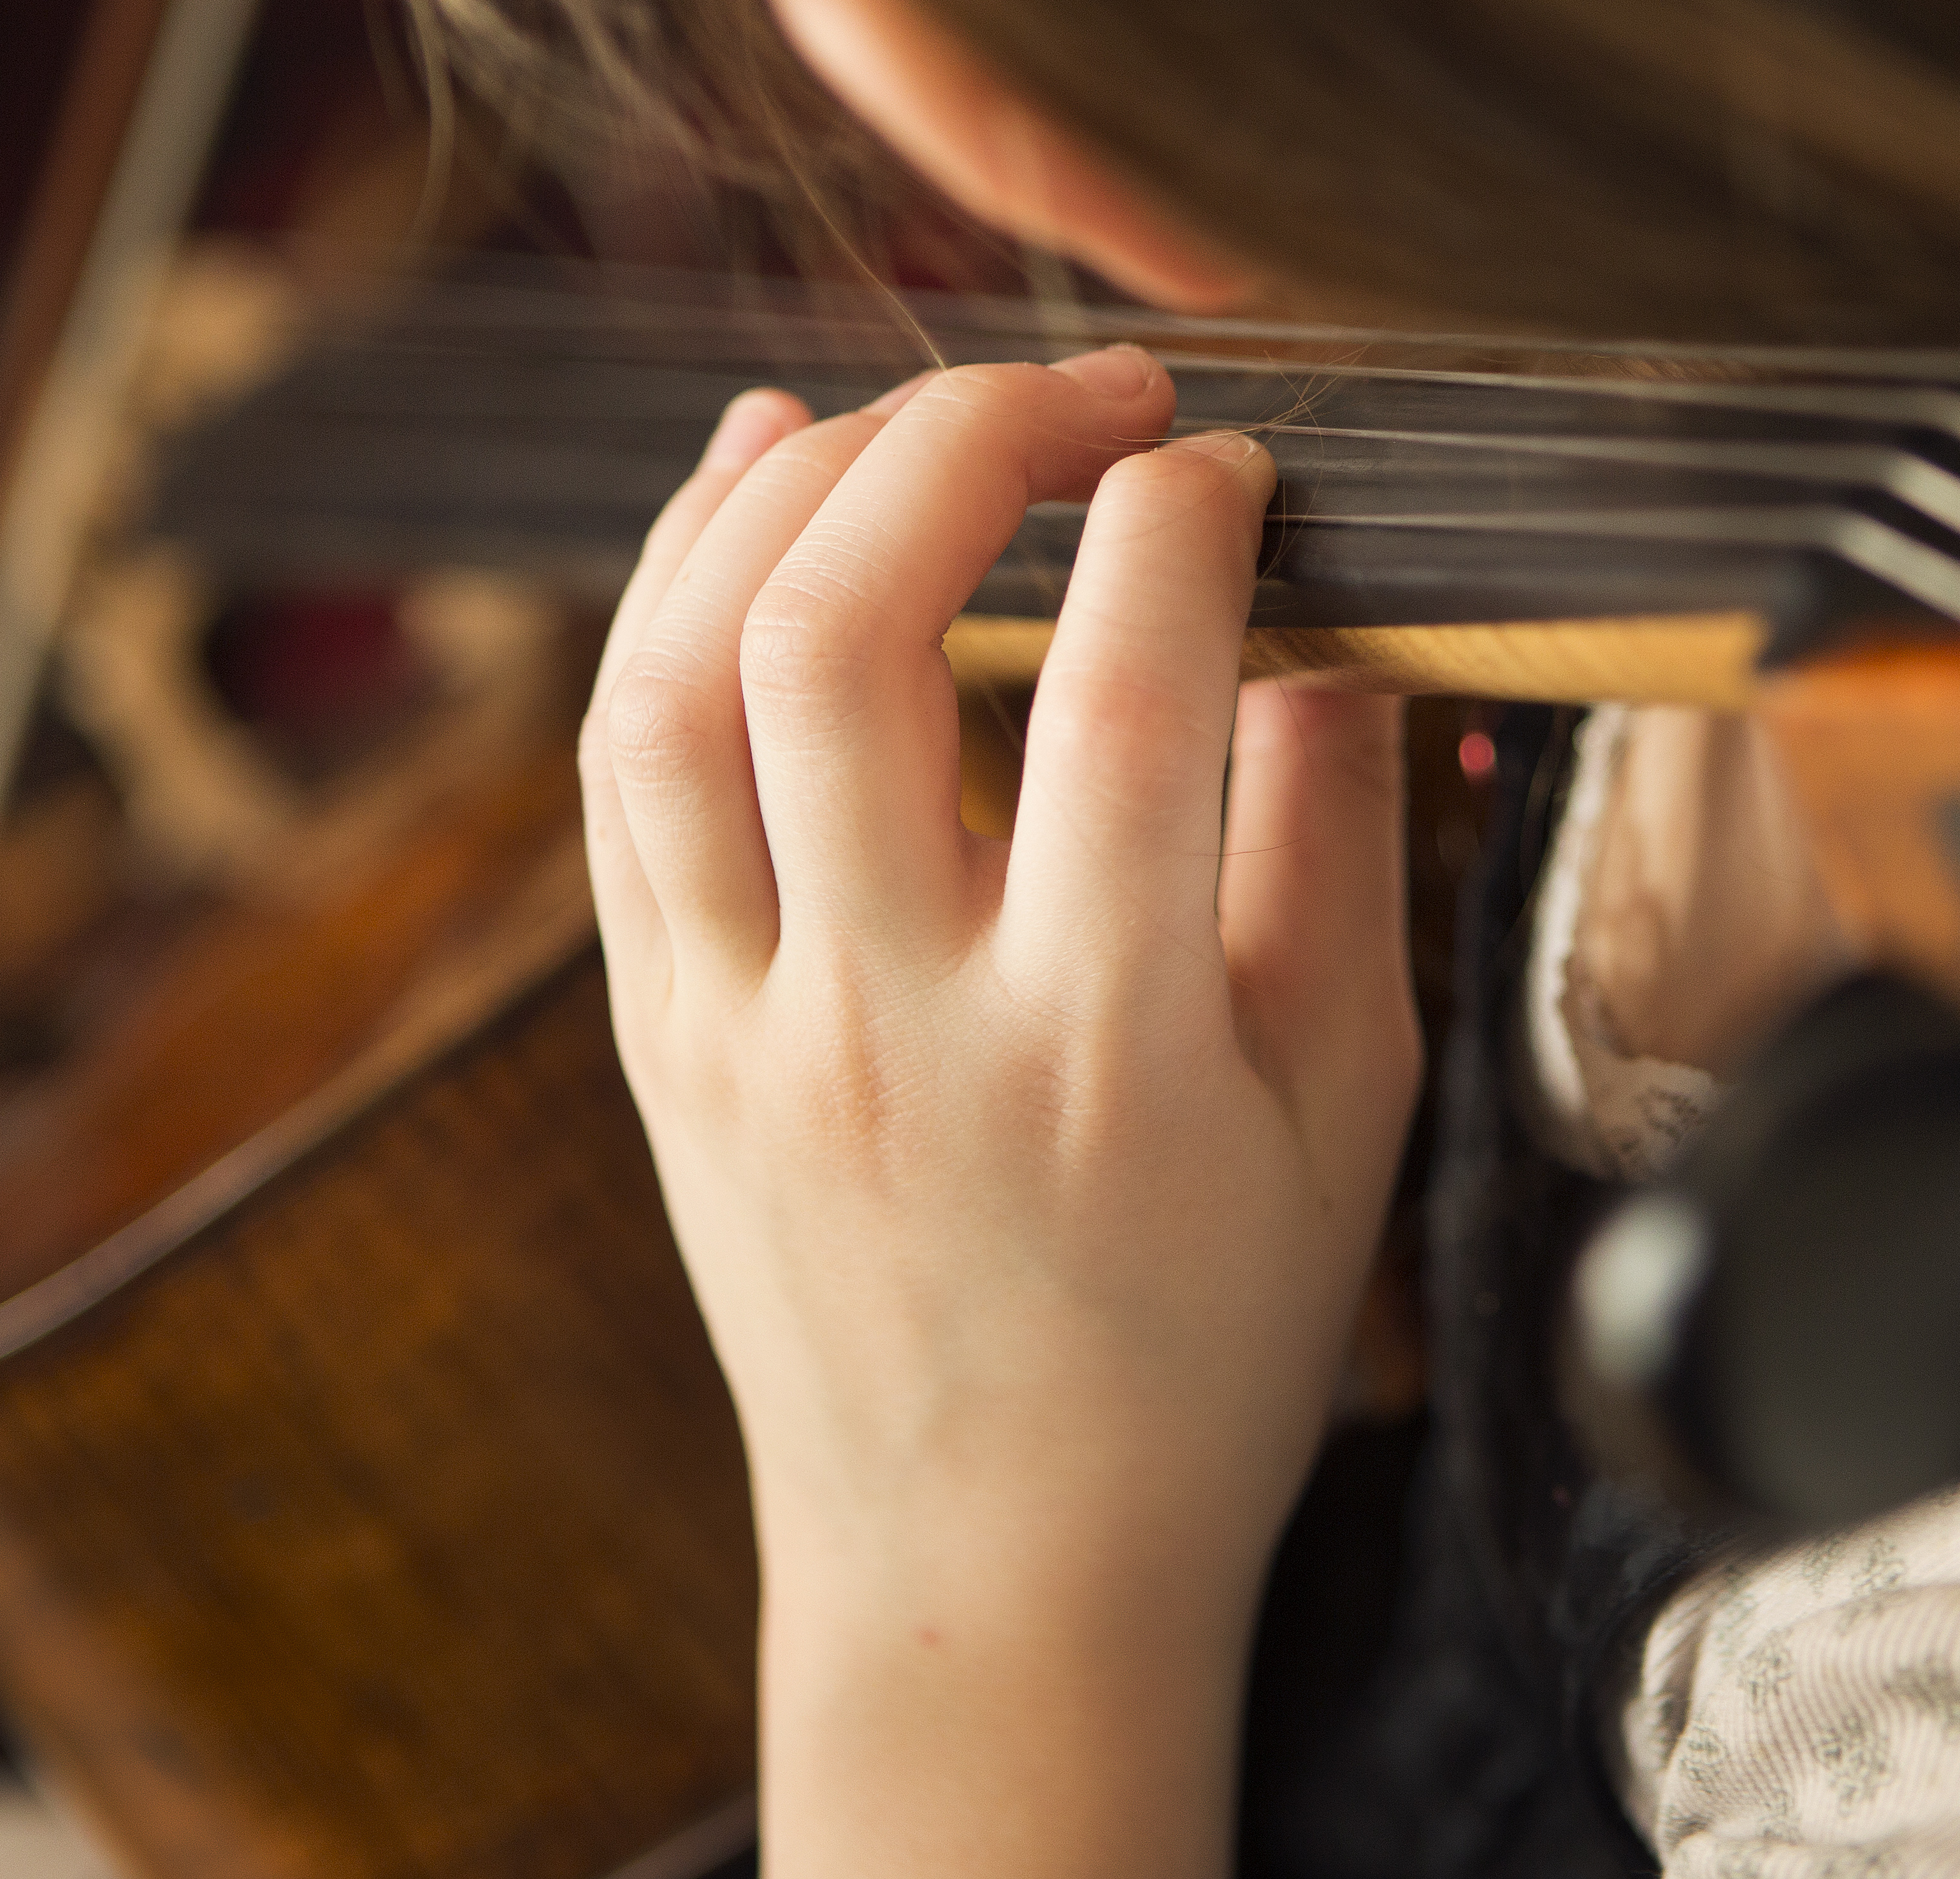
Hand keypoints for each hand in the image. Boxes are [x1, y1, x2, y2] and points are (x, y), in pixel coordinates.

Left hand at [578, 348, 1419, 1875]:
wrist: (992, 1564)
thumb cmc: (1203, 1343)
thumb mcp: (1343, 1112)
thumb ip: (1336, 849)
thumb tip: (1321, 624)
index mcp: (1102, 1046)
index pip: (1128, 687)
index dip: (1184, 514)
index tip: (1231, 463)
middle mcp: (890, 1021)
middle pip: (851, 632)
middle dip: (970, 436)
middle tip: (1091, 395)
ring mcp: (739, 1026)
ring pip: (684, 678)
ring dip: (789, 492)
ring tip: (911, 410)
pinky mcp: (654, 1033)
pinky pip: (615, 766)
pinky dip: (669, 588)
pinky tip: (755, 480)